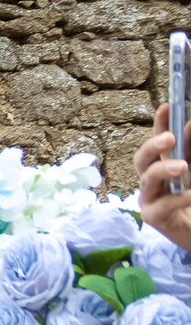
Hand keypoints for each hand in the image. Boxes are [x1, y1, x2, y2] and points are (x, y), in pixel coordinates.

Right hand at [136, 104, 190, 251]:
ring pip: (147, 179)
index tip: (167, 106)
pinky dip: (179, 198)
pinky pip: (162, 205)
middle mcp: (153, 180)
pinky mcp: (152, 217)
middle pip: (142, 159)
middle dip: (153, 146)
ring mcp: (150, 198)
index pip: (158, 141)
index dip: (159, 123)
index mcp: (165, 166)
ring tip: (183, 167)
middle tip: (170, 138)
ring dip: (163, 169)